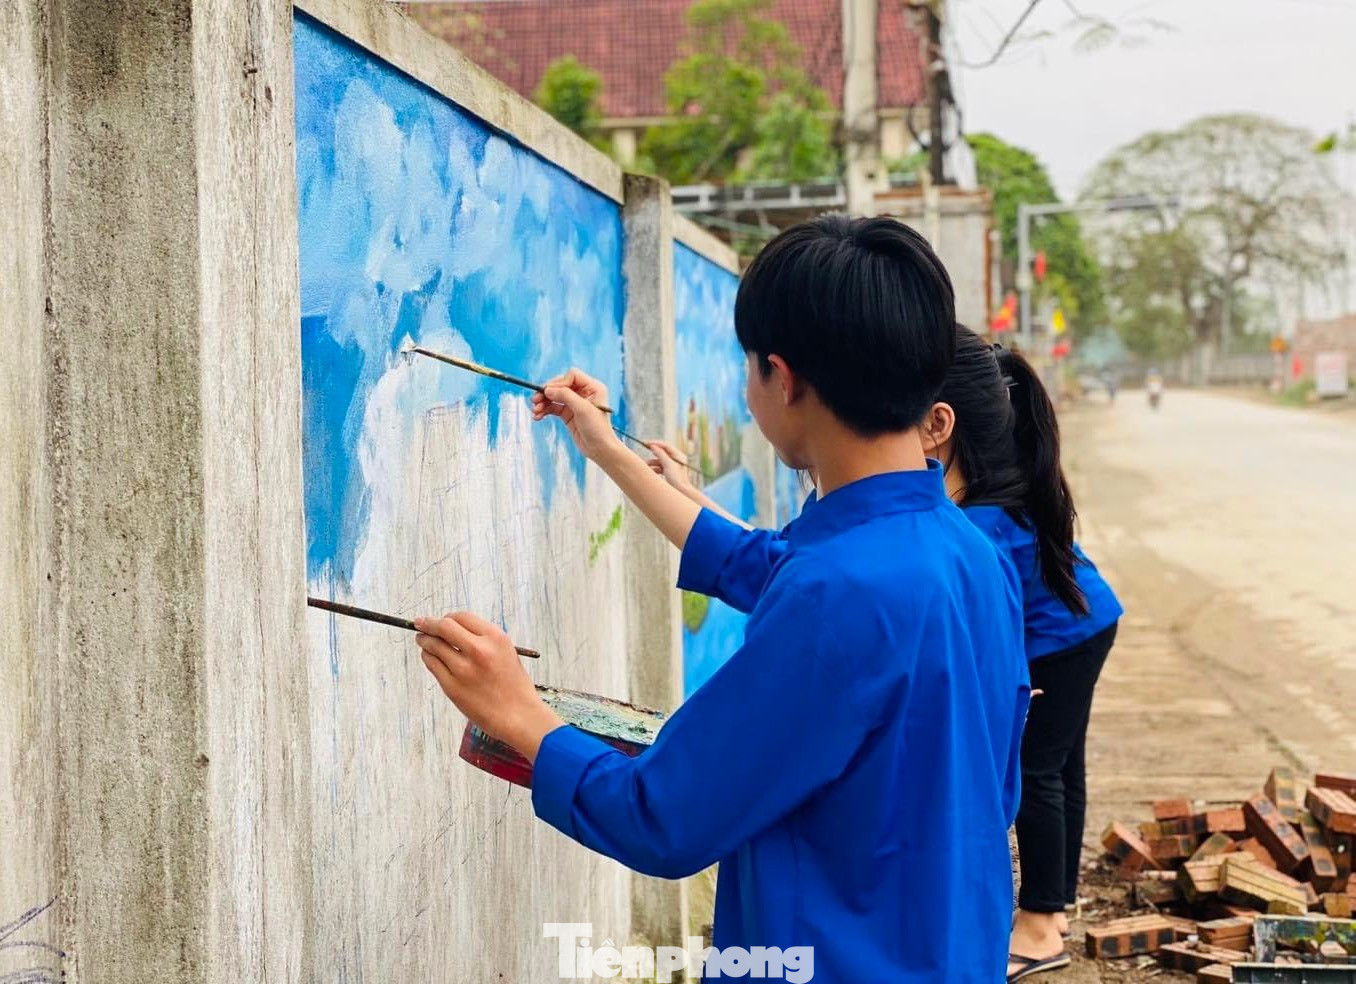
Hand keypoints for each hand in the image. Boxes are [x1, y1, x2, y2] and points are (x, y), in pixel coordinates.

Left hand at [415, 612, 562, 761]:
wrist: (517, 715)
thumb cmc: (513, 685)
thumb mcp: (506, 652)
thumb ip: (482, 639)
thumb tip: (454, 630)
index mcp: (495, 638)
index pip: (462, 617)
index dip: (447, 617)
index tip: (440, 620)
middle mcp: (478, 650)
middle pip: (444, 626)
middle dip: (428, 623)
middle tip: (420, 623)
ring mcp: (463, 669)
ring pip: (433, 645)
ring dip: (425, 640)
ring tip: (422, 640)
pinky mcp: (452, 686)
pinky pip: (431, 664)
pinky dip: (428, 657)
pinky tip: (429, 656)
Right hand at [531, 368, 623, 462]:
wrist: (600, 450)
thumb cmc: (598, 429)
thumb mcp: (582, 409)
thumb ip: (566, 396)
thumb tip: (548, 389)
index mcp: (592, 387)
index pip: (572, 376)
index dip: (559, 382)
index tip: (548, 392)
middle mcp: (584, 393)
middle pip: (561, 385)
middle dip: (547, 393)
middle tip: (535, 400)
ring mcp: (575, 403)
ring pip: (555, 397)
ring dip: (543, 402)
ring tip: (535, 411)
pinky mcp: (568, 414)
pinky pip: (553, 407)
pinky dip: (545, 410)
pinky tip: (538, 416)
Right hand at [646, 439, 697, 491]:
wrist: (681, 492)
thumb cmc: (677, 478)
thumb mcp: (667, 464)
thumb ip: (660, 454)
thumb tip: (653, 446)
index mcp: (678, 455)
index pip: (666, 446)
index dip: (656, 443)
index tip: (646, 443)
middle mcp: (676, 459)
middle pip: (662, 453)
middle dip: (653, 453)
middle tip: (644, 450)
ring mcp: (672, 466)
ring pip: (659, 461)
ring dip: (652, 462)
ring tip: (645, 465)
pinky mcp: (669, 473)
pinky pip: (659, 468)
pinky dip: (654, 469)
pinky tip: (649, 471)